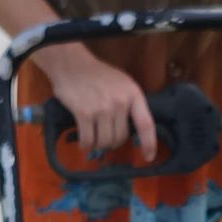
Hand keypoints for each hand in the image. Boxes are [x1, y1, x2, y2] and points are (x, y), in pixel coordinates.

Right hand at [43, 49, 157, 161]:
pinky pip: (88, 140)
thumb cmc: (98, 75)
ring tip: (93, 138)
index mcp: (133, 94)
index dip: (149, 144)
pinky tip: (83, 142)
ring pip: (105, 142)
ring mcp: (102, 108)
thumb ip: (130, 103)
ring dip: (98, 145)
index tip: (149, 157)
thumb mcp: (122, 83)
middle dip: (113, 143)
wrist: (71, 64)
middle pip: (121, 138)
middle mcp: (120, 102)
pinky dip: (85, 145)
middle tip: (105, 137)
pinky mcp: (84, 113)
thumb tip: (133, 130)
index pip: (146, 124)